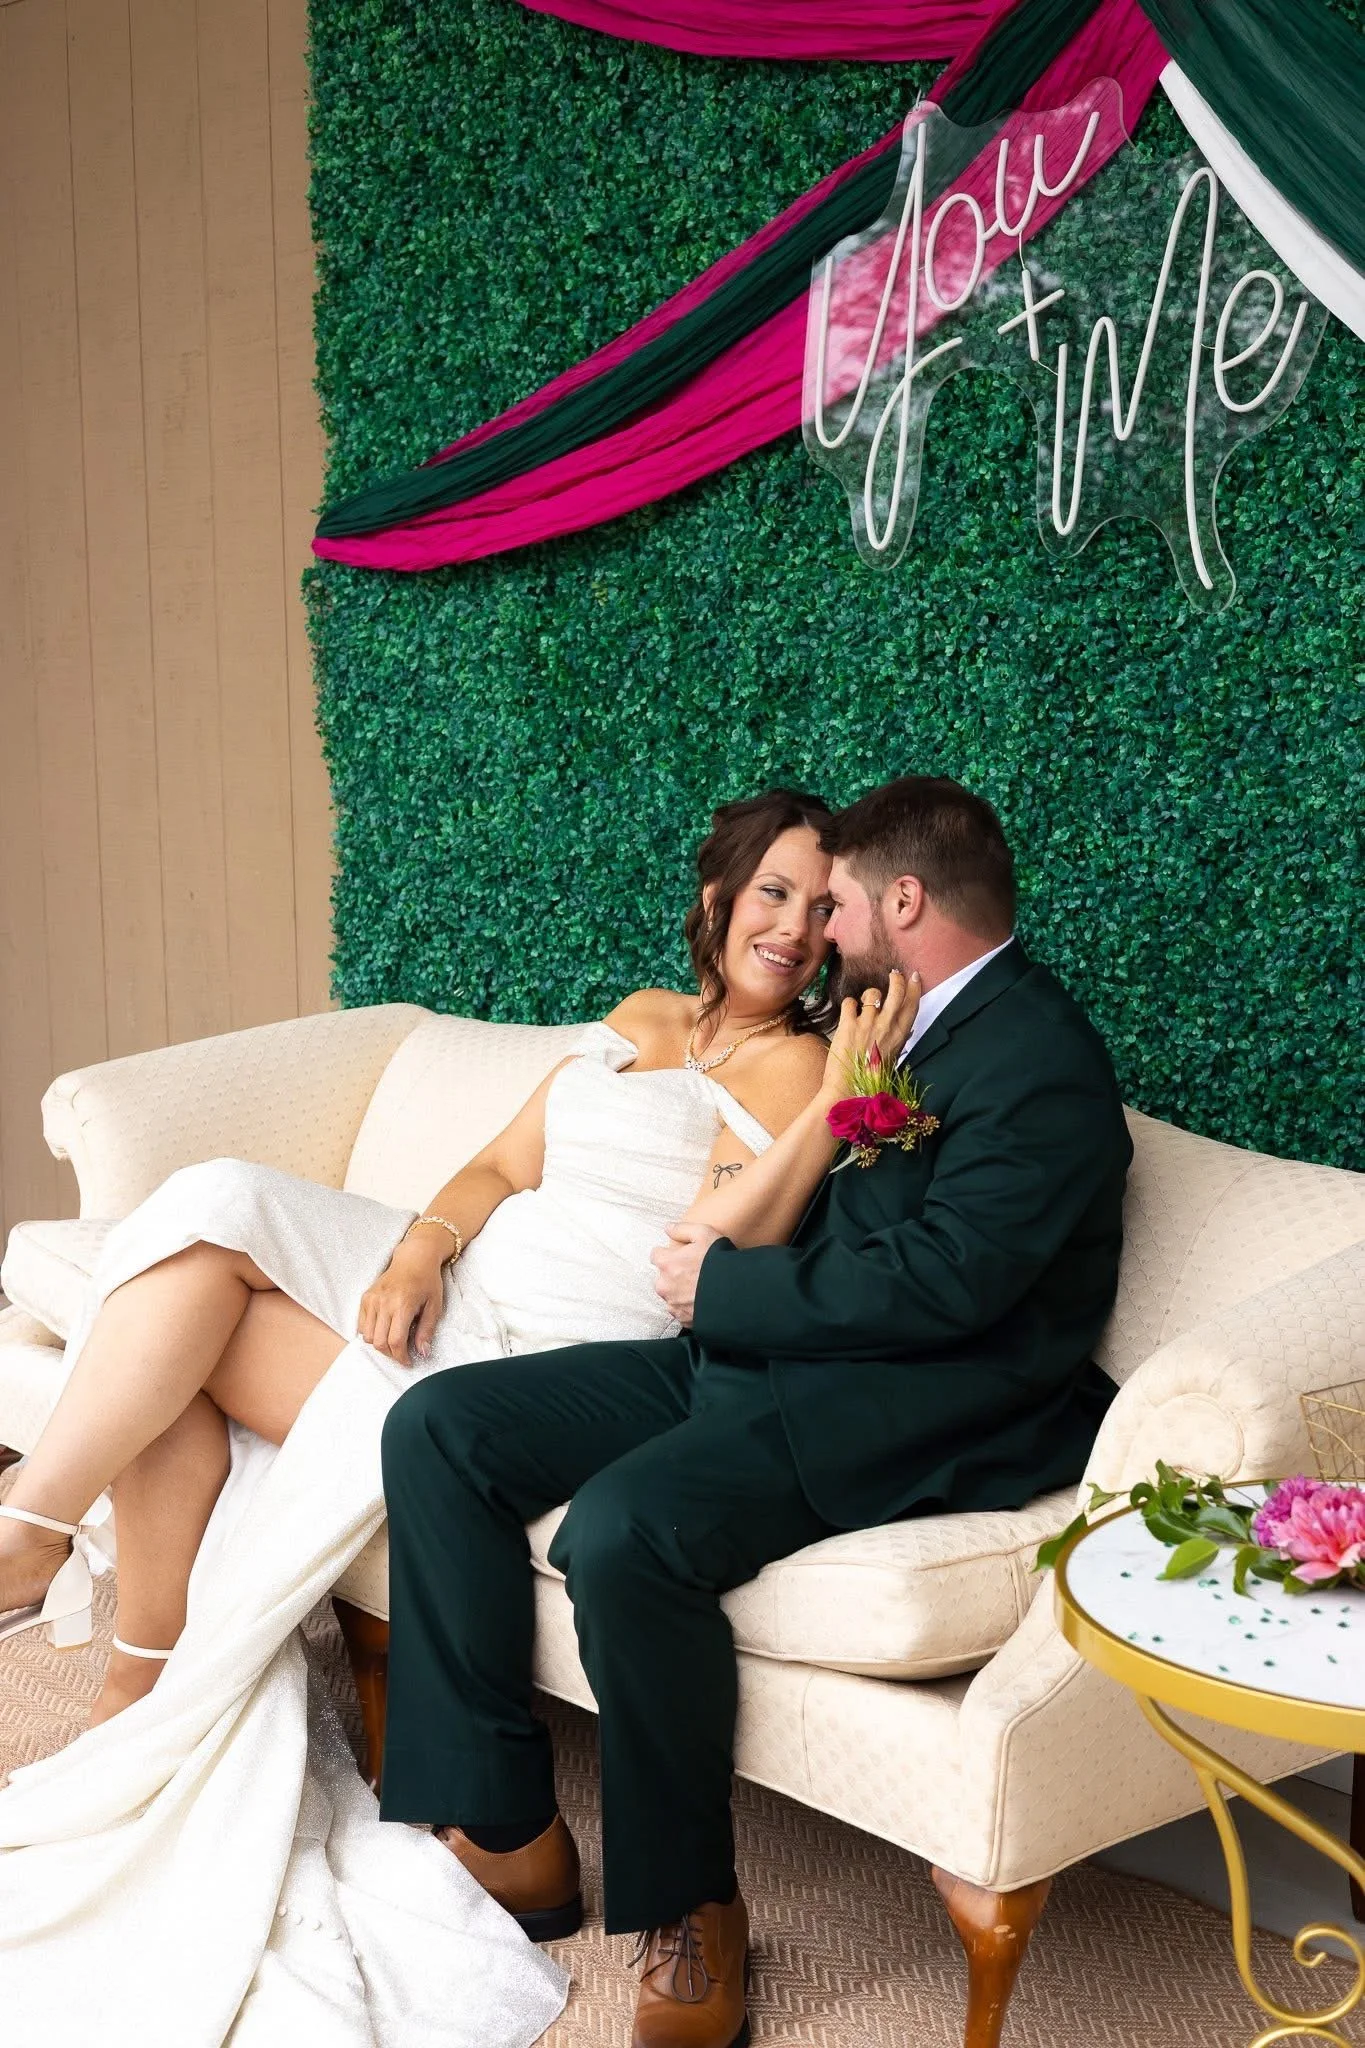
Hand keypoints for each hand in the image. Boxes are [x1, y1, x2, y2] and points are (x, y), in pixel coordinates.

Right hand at [357, 1240, 447, 1365]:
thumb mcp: (435, 1306)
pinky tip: (384, 1330)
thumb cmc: (427, 1281)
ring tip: (393, 1341)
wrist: (414, 1258)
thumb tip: (422, 1352)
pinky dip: (370, 1333)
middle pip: (379, 1342)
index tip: (408, 1362)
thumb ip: (427, 1330)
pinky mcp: (366, 1297)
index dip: (401, 1357)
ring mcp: (372, 1299)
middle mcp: (384, 1302)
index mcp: (403, 1305)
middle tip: (402, 1354)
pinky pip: (362, 1325)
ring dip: (380, 1345)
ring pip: (368, 1336)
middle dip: (391, 1354)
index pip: (395, 1341)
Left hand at [650, 1220, 721, 1327]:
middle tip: (693, 1272)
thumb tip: (667, 1228)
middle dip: (672, 1275)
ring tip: (699, 1288)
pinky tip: (701, 1300)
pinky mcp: (683, 1318)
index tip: (680, 1256)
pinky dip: (687, 1306)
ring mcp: (673, 1304)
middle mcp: (665, 1286)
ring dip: (679, 1292)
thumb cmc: (719, 1262)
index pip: (655, 1255)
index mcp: (667, 1264)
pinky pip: (679, 1311)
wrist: (736, 1293)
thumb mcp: (704, 1234)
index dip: (668, 1254)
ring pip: (670, 1295)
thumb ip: (682, 1229)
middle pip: (661, 1278)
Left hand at [820, 968, 920, 1105]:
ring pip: (872, 993)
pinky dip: (848, 1006)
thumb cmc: (870, 1079)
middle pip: (896, 992)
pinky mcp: (848, 1025)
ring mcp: (867, 1024)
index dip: (914, 988)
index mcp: (899, 1036)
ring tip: (863, 1005)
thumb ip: (896, 1039)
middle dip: (896, 979)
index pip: (912, 1005)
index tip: (913, 977)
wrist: (847, 1091)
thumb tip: (903, 1027)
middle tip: (893, 974)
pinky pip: (850, 1002)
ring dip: (868, 996)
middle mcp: (886, 1027)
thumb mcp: (892, 1058)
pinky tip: (847, 1015)